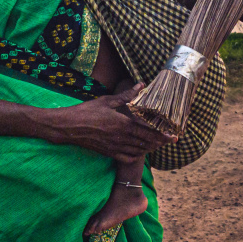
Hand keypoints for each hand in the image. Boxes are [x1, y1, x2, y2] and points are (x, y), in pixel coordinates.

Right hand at [55, 83, 175, 161]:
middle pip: (147, 142)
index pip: (148, 130)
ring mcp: (116, 147)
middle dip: (161, 141)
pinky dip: (137, 155)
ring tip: (159, 144)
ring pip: (139, 150)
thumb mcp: (108, 101)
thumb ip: (127, 95)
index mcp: (123, 123)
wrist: (70, 127)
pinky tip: (141, 151)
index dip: (162, 133)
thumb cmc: (87, 111)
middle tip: (171, 140)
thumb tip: (141, 84)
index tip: (173, 134)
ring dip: (151, 148)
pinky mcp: (109, 153)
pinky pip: (128, 157)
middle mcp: (122, 137)